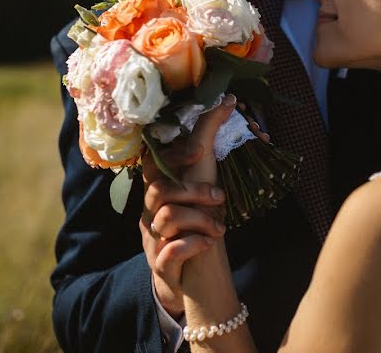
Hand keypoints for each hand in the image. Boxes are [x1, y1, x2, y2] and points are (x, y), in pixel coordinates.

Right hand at [140, 94, 237, 315]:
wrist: (196, 279)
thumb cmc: (199, 224)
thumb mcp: (206, 183)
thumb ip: (210, 142)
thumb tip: (228, 100)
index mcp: (161, 192)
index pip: (153, 165)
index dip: (172, 156)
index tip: (198, 153)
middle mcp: (151, 213)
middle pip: (159, 190)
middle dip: (193, 191)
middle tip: (220, 198)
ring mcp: (153, 240)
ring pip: (165, 218)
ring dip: (200, 220)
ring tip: (220, 228)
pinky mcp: (161, 266)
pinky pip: (169, 252)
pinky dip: (191, 245)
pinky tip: (207, 244)